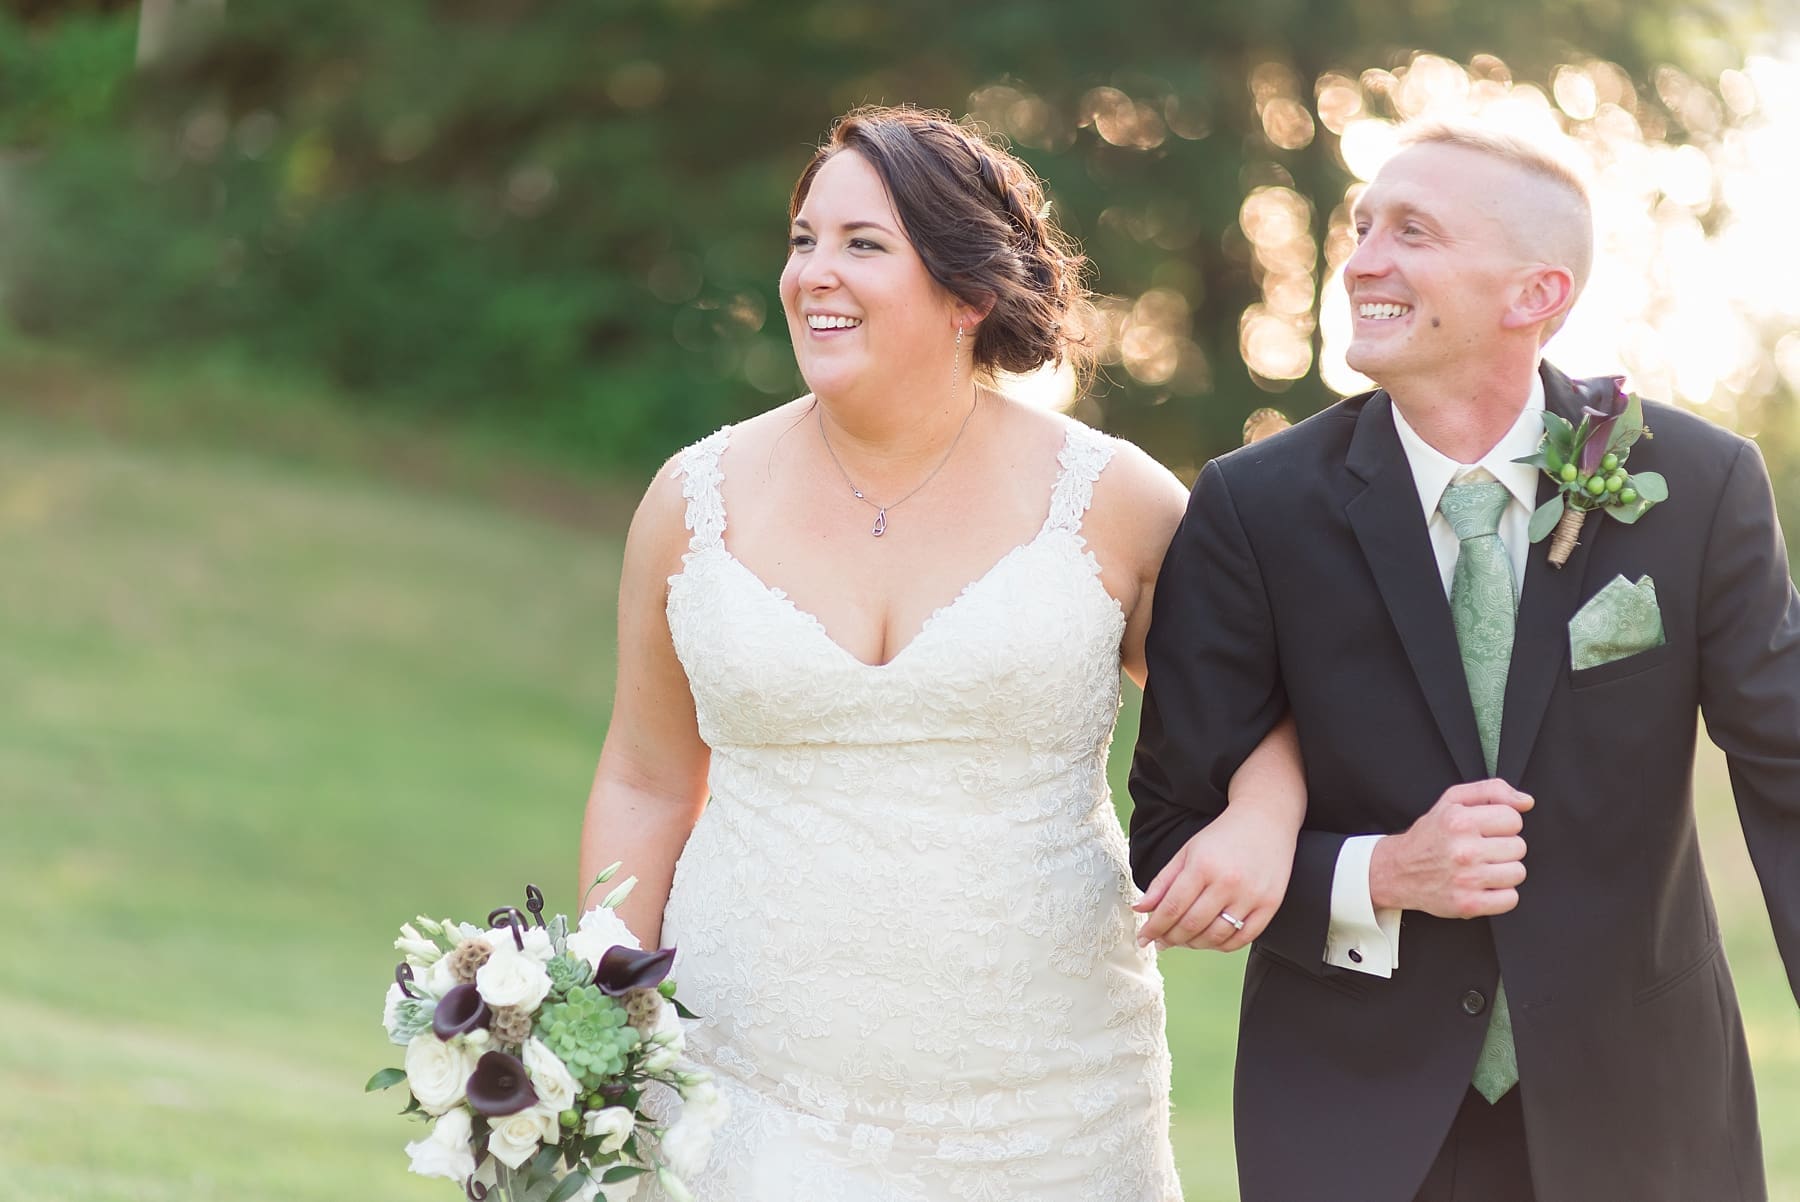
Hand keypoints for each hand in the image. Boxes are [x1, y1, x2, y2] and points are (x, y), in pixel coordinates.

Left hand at [1132, 805, 1296, 952]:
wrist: (1265, 819)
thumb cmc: (1222, 837)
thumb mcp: (1186, 852)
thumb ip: (1162, 882)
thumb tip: (1139, 908)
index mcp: (1202, 866)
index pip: (1172, 907)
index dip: (1154, 928)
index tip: (1142, 938)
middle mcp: (1227, 882)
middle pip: (1192, 925)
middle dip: (1170, 938)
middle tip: (1162, 941)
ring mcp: (1251, 895)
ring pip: (1216, 936)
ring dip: (1194, 944)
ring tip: (1184, 940)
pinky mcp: (1270, 905)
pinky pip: (1242, 938)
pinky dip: (1222, 945)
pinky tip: (1210, 939)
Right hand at [1369, 780, 1532, 917]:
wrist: (1398, 871)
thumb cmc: (1429, 836)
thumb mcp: (1453, 801)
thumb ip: (1491, 790)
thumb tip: (1526, 802)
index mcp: (1460, 821)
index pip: (1514, 819)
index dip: (1502, 824)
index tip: (1487, 830)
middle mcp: (1463, 850)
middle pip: (1519, 847)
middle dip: (1503, 848)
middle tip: (1481, 850)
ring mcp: (1466, 879)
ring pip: (1518, 873)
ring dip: (1503, 871)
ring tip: (1482, 868)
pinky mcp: (1469, 904)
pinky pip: (1511, 899)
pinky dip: (1501, 895)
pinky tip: (1483, 886)